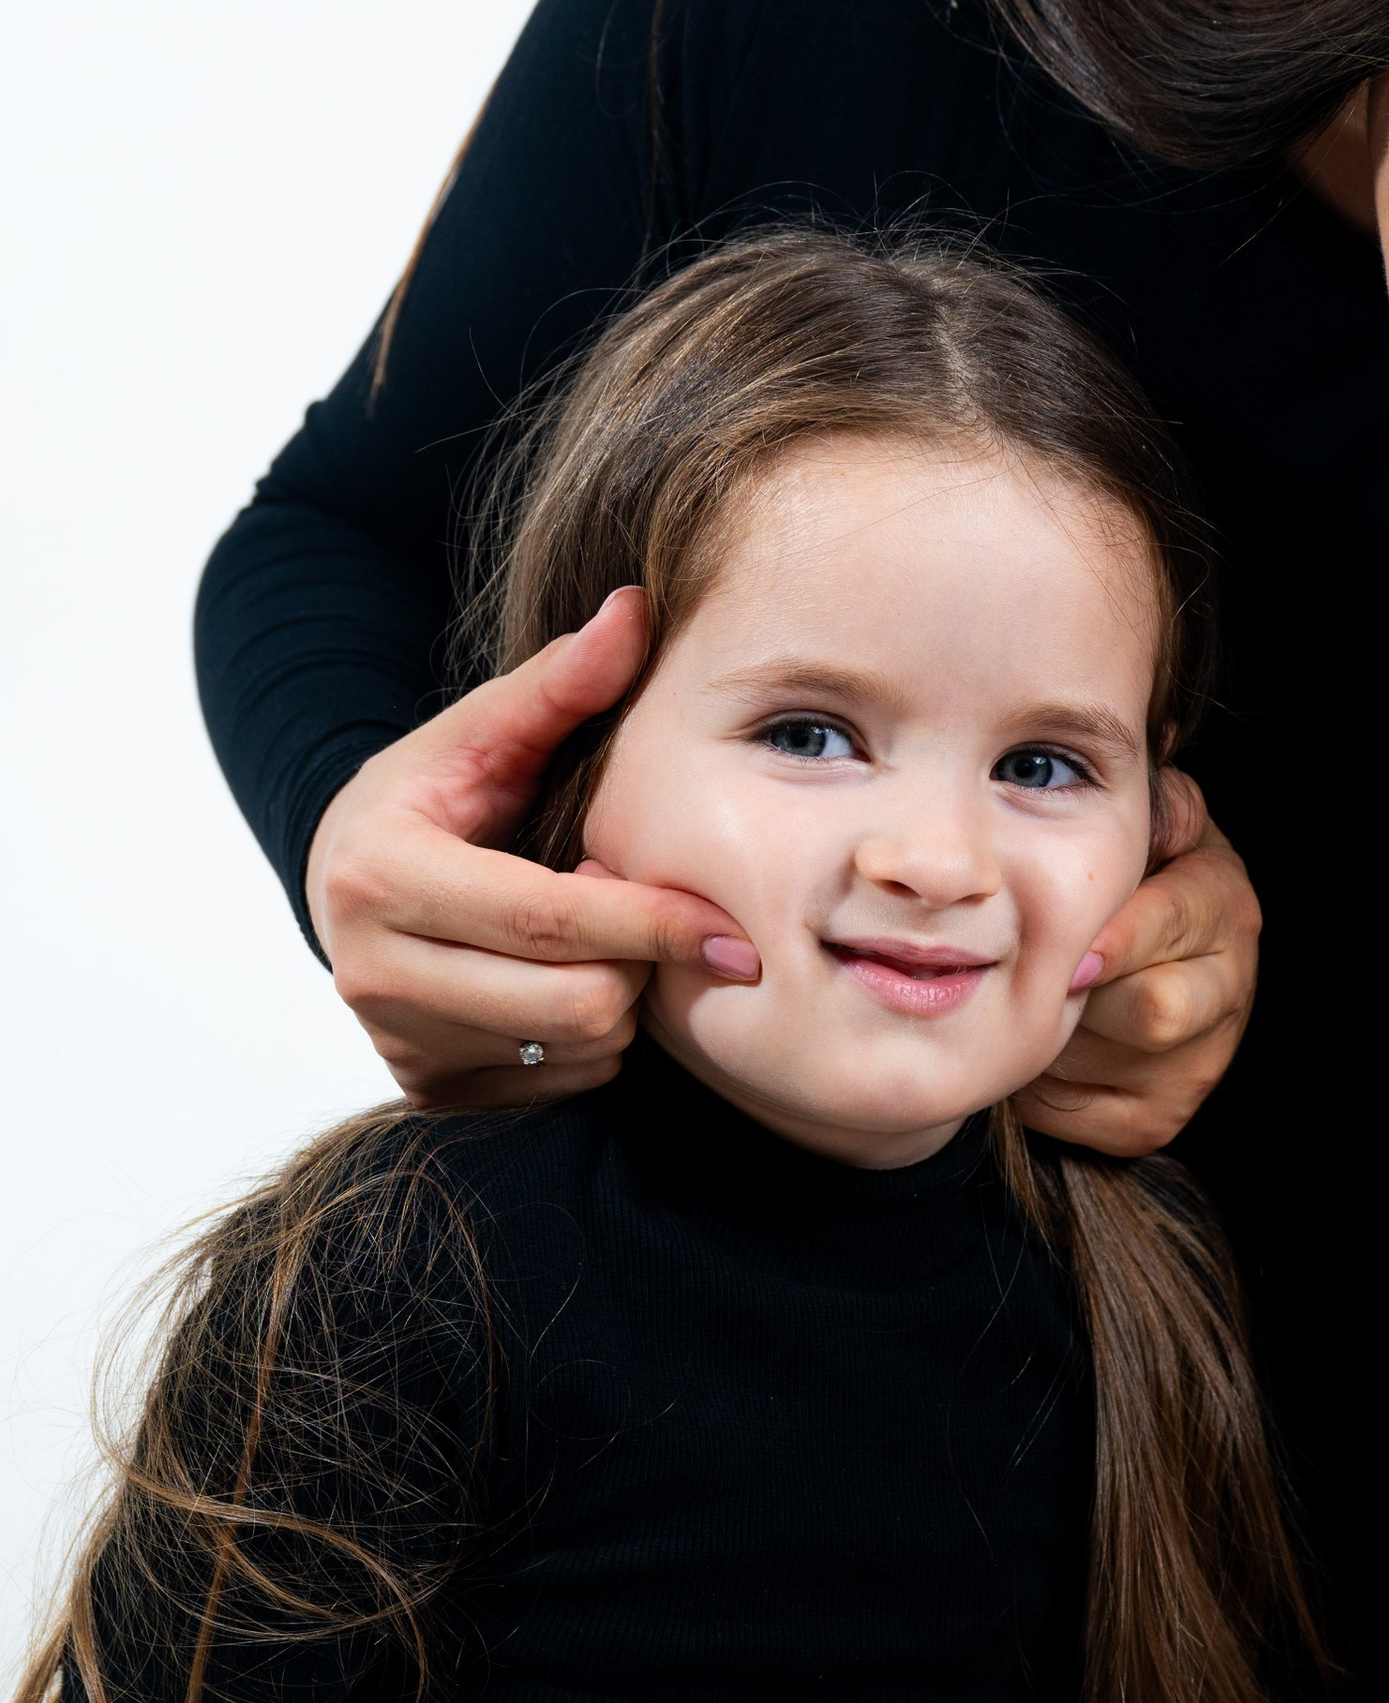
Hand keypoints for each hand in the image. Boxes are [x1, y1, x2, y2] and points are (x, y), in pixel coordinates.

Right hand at [303, 588, 759, 1108]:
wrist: (342, 883)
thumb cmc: (429, 799)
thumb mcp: (478, 735)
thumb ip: (557, 683)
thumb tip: (635, 609)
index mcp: (382, 878)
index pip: (546, 919)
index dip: (650, 923)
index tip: (731, 927)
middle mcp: (374, 975)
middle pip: (573, 1003)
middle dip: (635, 962)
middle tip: (642, 913)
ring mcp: (398, 1045)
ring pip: (576, 1048)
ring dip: (618, 1000)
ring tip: (594, 943)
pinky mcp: (425, 1092)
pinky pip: (561, 1083)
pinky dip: (588, 1040)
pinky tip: (563, 984)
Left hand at [1013, 773, 1259, 1154]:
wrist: (1179, 985)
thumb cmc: (1142, 888)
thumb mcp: (1159, 830)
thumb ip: (1152, 803)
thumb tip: (1136, 793)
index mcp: (1221, 906)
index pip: (1176, 927)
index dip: (1118, 939)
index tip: (1072, 952)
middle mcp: (1226, 991)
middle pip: (1148, 1009)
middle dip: (1082, 995)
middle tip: (1042, 976)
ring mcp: (1195, 1067)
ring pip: (1098, 1062)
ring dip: (1051, 1038)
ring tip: (1034, 1006)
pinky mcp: (1155, 1121)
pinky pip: (1074, 1112)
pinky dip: (1041, 1088)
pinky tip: (1042, 1052)